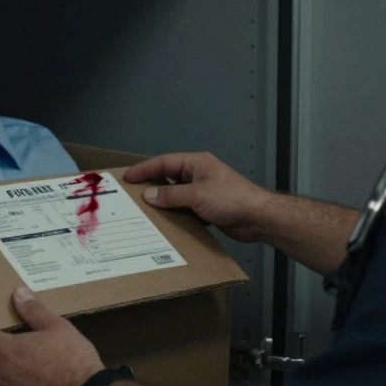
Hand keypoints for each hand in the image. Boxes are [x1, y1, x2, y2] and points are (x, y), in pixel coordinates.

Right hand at [123, 152, 270, 242]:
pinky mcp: (207, 207)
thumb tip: (149, 195)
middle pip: (168, 178)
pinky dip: (175, 214)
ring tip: (144, 210)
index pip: (164, 163)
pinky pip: (185, 208)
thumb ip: (171, 195)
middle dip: (151, 186)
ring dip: (163, 202)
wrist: (257, 217)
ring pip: (176, 195)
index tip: (128, 177)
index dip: (144, 169)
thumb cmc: (233, 198)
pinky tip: (166, 222)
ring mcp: (203, 191)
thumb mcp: (197, 195)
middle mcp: (198, 174)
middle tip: (132, 194)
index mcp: (196, 163)